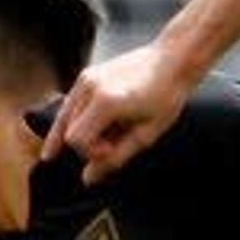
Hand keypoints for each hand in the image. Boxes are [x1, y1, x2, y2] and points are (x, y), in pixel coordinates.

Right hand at [43, 42, 195, 180]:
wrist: (172, 61)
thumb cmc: (165, 97)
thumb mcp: (146, 135)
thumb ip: (114, 158)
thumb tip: (88, 178)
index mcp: (106, 102)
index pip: (76, 140)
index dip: (92, 153)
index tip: (113, 149)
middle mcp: (90, 87)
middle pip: (69, 131)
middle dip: (87, 143)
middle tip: (114, 140)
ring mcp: (86, 78)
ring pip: (66, 118)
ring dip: (84, 130)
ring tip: (112, 128)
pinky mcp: (87, 74)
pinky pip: (72, 104)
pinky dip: (80, 118)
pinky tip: (94, 124)